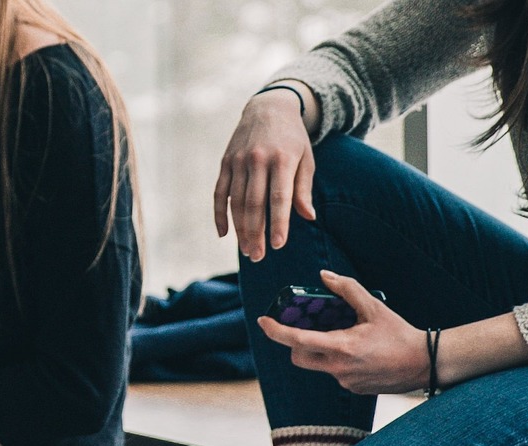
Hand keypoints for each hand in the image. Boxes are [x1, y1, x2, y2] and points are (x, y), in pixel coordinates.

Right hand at [214, 88, 316, 259]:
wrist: (269, 107)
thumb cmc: (293, 138)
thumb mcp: (306, 158)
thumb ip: (303, 188)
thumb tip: (308, 217)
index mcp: (282, 159)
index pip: (279, 197)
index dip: (278, 222)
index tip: (278, 245)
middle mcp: (258, 160)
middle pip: (255, 203)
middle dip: (256, 233)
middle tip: (257, 257)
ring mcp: (238, 161)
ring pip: (236, 201)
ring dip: (240, 229)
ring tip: (246, 250)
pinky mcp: (226, 162)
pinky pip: (220, 193)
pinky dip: (220, 215)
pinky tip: (224, 234)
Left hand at [257, 270, 426, 394]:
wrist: (425, 364)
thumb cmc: (400, 334)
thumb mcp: (374, 307)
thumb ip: (347, 289)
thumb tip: (324, 276)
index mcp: (341, 347)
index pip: (297, 341)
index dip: (276, 331)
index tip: (263, 321)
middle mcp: (338, 368)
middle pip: (299, 357)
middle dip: (296, 343)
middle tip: (306, 328)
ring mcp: (345, 381)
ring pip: (318, 365)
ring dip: (320, 350)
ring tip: (343, 336)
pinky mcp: (353, 388)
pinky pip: (335, 373)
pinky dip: (337, 360)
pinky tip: (359, 351)